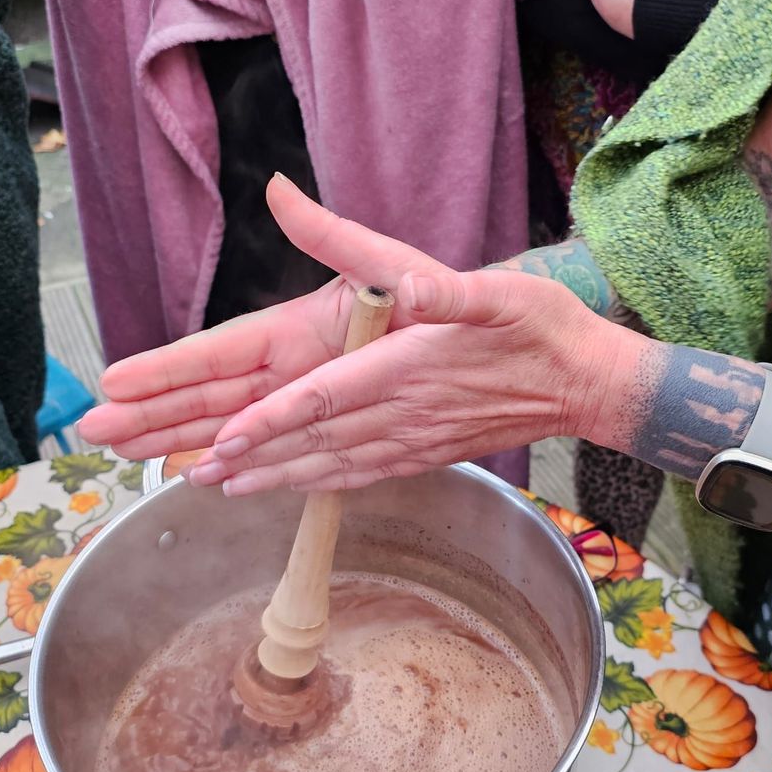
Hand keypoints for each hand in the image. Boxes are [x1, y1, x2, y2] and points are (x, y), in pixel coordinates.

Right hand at [78, 175, 444, 458]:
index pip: (222, 351)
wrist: (509, 352)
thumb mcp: (389, 260)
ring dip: (184, 443)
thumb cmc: (450, 299)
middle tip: (96, 431)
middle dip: (154, 414)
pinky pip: (281, 455)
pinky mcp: (340, 432)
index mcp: (302, 328)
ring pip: (235, 428)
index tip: (118, 380)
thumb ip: (332, 233)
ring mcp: (314, 403)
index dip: (169, 368)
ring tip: (132, 459)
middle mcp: (298, 368)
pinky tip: (206, 478)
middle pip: (213, 395)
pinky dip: (243, 468)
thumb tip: (280, 189)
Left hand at [182, 274, 624, 497]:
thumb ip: (443, 288)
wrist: (586, 385)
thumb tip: (408, 282)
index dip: (273, 420)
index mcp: (410, 367)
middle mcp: (405, 413)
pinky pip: (361, 476)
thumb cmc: (541, 328)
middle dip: (246, 455)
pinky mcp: (426, 454)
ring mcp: (414, 440)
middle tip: (186, 469)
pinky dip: (317, 485)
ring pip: (329, 464)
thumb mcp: (495, 290)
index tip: (225, 437)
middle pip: (312, 440)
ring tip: (217, 486)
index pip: (327, 398)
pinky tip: (288, 488)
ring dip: (271, 476)